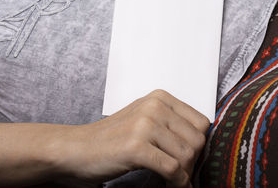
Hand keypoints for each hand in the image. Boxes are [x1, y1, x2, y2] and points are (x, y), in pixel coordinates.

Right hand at [57, 89, 209, 186]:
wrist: (75, 149)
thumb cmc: (111, 138)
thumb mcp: (145, 120)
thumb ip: (171, 125)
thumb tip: (202, 144)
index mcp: (160, 98)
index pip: (202, 123)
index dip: (198, 145)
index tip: (189, 159)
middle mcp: (155, 106)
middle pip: (197, 140)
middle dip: (193, 162)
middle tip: (180, 173)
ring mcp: (145, 125)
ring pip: (187, 156)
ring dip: (184, 175)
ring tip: (172, 181)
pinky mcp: (137, 146)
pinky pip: (172, 170)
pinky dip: (176, 184)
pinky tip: (169, 186)